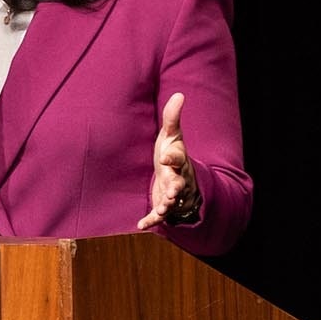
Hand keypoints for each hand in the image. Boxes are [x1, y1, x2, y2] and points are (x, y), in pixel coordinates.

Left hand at [137, 92, 199, 229]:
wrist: (178, 178)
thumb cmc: (172, 155)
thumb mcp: (172, 136)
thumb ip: (172, 118)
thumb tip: (179, 94)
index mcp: (178, 161)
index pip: (178, 158)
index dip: (172, 157)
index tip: (165, 156)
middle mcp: (178, 178)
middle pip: (179, 183)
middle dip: (176, 187)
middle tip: (172, 190)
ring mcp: (172, 195)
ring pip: (172, 202)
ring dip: (167, 204)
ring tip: (163, 206)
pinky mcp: (163, 207)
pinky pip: (159, 216)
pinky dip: (151, 220)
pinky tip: (141, 225)